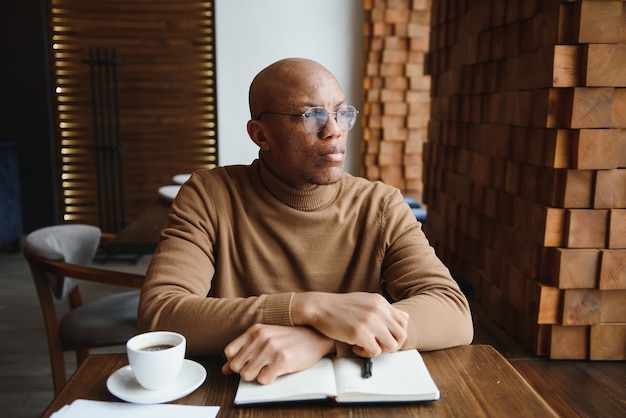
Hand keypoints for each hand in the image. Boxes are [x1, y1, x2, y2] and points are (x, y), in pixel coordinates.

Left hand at [222, 323, 333, 383]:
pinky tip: (277, 371)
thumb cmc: (289, 339)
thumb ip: (244, 352)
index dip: (236, 361)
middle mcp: (261, 338)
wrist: (315, 337)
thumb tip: (224, 370)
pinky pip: (262, 380)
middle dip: (246, 371)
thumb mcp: (265, 339)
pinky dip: (268, 379)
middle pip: (237, 366)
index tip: (247, 362)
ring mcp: (270, 349)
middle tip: (260, 367)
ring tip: (269, 369)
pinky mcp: (281, 361)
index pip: (229, 352)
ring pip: (247, 375)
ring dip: (257, 376)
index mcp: (255, 330)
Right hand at [291, 292, 408, 357]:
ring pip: (391, 346)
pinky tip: (356, 347)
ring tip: (366, 347)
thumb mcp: (366, 301)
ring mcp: (370, 321)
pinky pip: (375, 352)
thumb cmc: (340, 307)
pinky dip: (366, 353)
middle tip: (378, 346)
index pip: (404, 321)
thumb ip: (384, 309)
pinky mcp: (360, 333)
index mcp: (381, 302)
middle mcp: (379, 310)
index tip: (385, 337)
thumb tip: (404, 318)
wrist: (319, 307)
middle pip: (402, 335)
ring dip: (380, 351)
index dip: (397, 333)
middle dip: (392, 345)